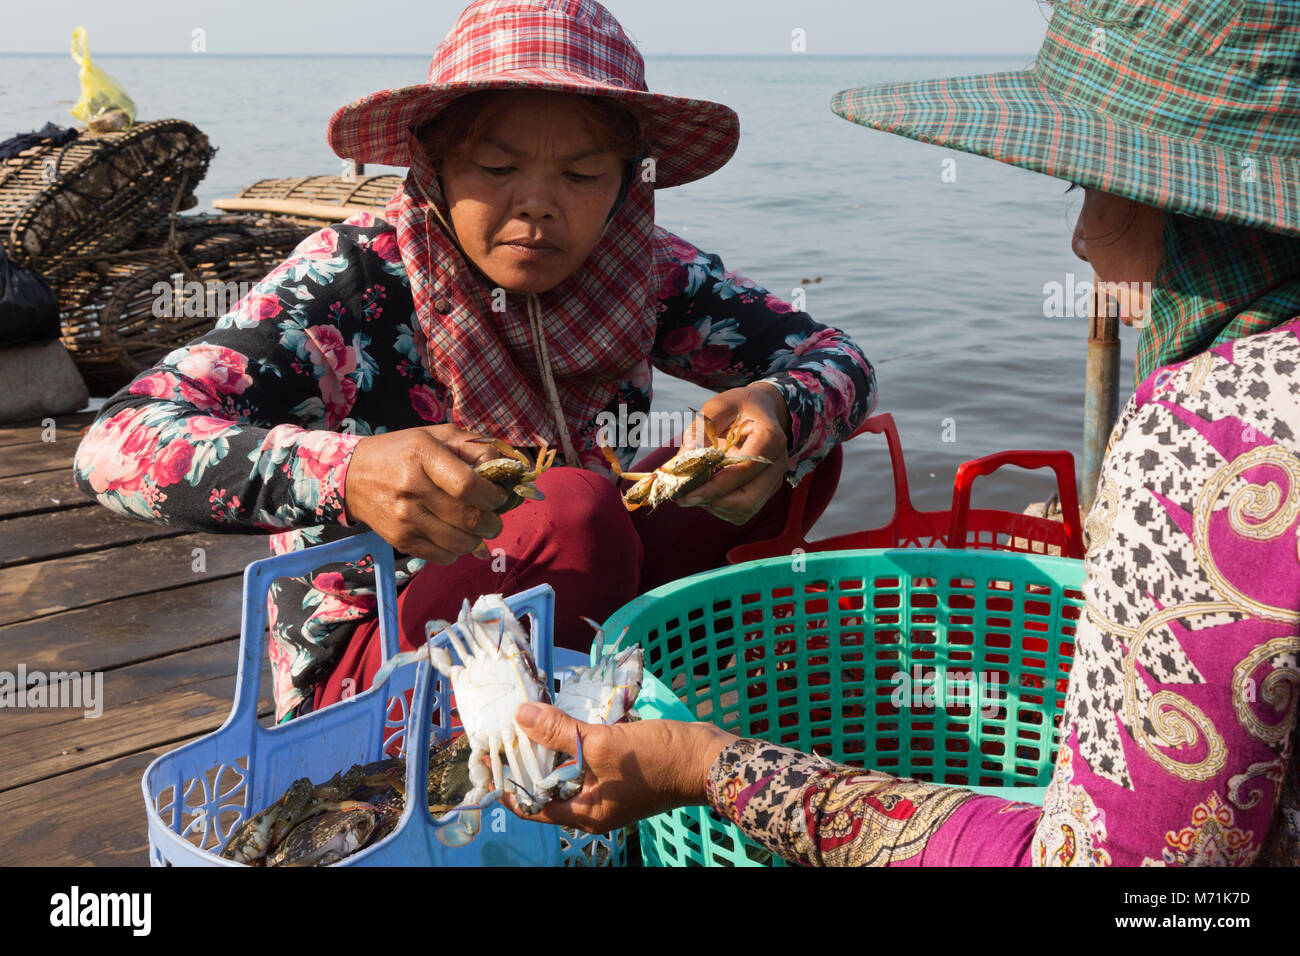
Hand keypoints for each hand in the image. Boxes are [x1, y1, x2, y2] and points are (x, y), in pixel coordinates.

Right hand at [342, 424, 508, 563]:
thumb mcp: (437, 435)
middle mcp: (412, 487)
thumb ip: (474, 447)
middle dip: (492, 523)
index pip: (468, 485)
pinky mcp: (400, 540)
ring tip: (478, 530)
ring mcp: (404, 518)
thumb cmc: (403, 452)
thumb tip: (509, 471)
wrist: (352, 476)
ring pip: (459, 543)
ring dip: (478, 540)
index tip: (499, 497)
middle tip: (495, 520)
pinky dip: (458, 551)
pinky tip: (456, 537)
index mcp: (423, 454)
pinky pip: (443, 556)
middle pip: (468, 518)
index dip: (493, 496)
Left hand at [500, 702, 736, 832]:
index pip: (532, 806)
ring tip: (531, 715)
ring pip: (570, 767)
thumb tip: (520, 716)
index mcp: (585, 813)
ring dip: (554, 743)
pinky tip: (570, 713)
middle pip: (550, 784)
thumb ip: (560, 731)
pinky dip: (578, 739)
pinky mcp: (624, 771)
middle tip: (507, 727)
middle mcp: (594, 806)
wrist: (708, 760)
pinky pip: (591, 757)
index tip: (489, 756)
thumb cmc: (656, 760)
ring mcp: (610, 789)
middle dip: (529, 756)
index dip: (508, 783)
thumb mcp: (602, 744)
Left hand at [676, 383, 790, 524]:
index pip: (742, 471)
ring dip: (714, 505)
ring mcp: (773, 480)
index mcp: (769, 438)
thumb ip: (699, 432)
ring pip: (744, 510)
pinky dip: (721, 506)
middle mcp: (777, 464)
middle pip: (747, 500)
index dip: (712, 486)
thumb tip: (682, 462)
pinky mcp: (765, 491)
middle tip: (683, 496)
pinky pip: (742, 511)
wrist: (762, 410)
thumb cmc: (740, 406)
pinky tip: (707, 490)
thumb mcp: (717, 406)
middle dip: (712, 502)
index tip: (684, 493)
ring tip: (693, 489)